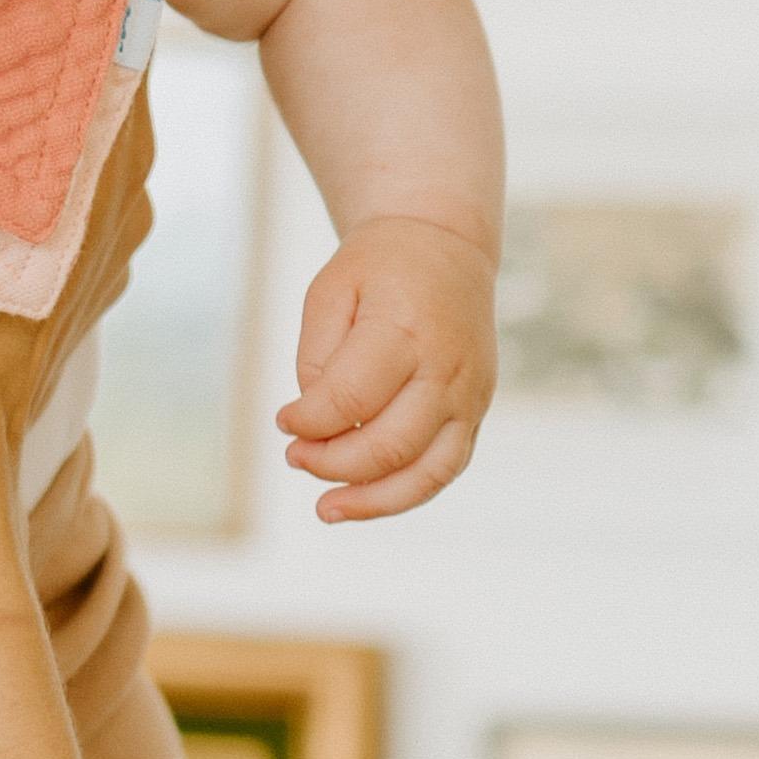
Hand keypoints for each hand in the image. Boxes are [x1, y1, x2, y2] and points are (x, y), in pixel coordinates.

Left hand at [277, 213, 495, 521]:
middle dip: (330, 463)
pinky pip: (444, 469)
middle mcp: (447, 369)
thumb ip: (319, 358)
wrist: (445, 248)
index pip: (351, 398)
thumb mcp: (331, 292)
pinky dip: (404, 495)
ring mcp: (470, 397)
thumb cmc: (378, 269)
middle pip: (388, 444)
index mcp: (407, 330)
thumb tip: (315, 424)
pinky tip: (363, 501)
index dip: (308, 422)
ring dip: (371, 500)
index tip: (283, 420)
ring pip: (425, 472)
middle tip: (293, 456)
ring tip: (326, 510)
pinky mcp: (476, 413)